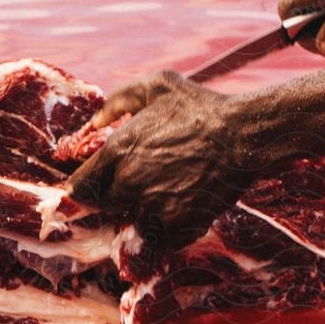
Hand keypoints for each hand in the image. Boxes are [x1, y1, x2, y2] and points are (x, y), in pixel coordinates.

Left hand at [64, 71, 255, 251]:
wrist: (245, 132)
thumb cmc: (203, 106)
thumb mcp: (160, 85)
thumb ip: (120, 100)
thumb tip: (95, 122)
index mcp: (118, 149)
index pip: (79, 185)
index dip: (86, 187)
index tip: (98, 186)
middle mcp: (130, 180)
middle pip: (104, 206)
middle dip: (115, 199)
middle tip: (135, 190)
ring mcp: (154, 203)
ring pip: (134, 223)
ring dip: (144, 216)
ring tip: (163, 202)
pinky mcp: (181, 221)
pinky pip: (165, 238)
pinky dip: (171, 232)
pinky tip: (184, 214)